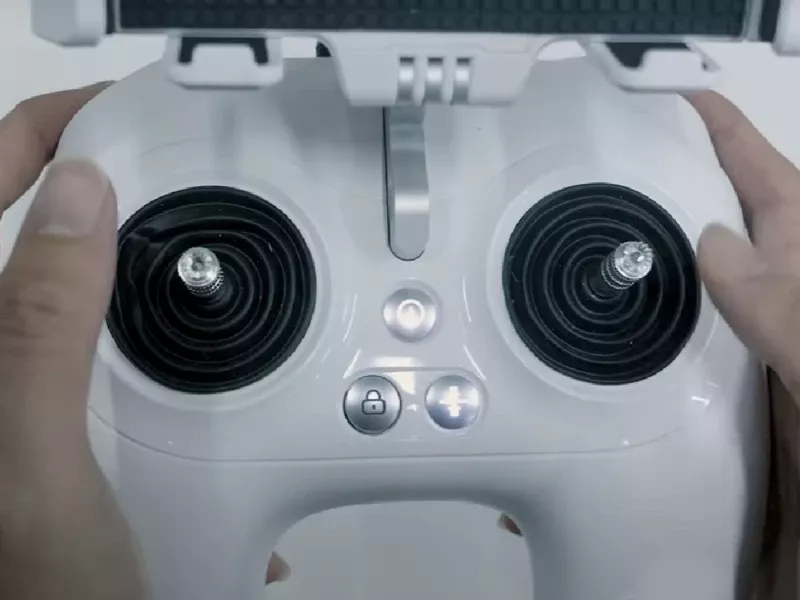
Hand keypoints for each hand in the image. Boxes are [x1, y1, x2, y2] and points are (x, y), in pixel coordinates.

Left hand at [0, 86, 287, 597]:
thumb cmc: (37, 588)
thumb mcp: (37, 457)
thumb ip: (41, 325)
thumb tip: (78, 197)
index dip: (37, 137)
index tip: (111, 116)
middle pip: (38, 232)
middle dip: (102, 192)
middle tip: (165, 169)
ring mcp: (30, 386)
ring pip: (86, 286)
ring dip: (141, 268)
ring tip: (188, 254)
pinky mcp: (68, 413)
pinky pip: (117, 342)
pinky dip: (160, 332)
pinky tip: (187, 350)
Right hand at [498, 91, 799, 597]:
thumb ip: (789, 319)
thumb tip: (726, 251)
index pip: (776, 202)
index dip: (734, 145)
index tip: (688, 106)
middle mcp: (775, 335)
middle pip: (716, 244)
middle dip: (668, 197)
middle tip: (619, 167)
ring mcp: (740, 379)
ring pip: (675, 309)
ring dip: (633, 281)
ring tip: (588, 249)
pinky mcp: (710, 425)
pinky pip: (653, 373)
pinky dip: (616, 362)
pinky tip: (588, 359)